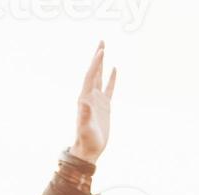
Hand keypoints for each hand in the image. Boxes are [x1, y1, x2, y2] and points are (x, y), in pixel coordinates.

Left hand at [70, 41, 116, 162]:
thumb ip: (84, 115)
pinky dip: (112, 79)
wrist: (89, 149)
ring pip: (100, 77)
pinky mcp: (105, 106)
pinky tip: (115, 69)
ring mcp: (97, 100)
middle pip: (94, 72)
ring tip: (104, 49)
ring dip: (102, 64)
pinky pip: (109, 88)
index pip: (90, 76)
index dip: (95, 64)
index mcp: (84, 98)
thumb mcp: (85, 128)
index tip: (101, 51)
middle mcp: (90, 96)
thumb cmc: (86, 139)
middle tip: (102, 41)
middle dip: (97, 57)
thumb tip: (84, 102)